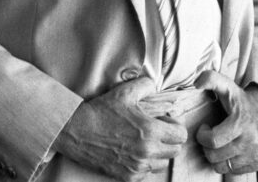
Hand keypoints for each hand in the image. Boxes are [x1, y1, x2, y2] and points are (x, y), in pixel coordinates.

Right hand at [54, 77, 187, 181]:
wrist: (76, 131)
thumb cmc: (100, 111)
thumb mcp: (123, 92)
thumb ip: (145, 85)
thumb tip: (155, 85)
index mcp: (151, 130)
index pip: (181, 135)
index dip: (175, 127)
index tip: (165, 123)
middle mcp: (148, 151)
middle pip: (175, 151)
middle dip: (168, 141)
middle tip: (155, 133)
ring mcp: (138, 166)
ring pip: (161, 163)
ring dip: (156, 154)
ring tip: (142, 143)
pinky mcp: (128, 176)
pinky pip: (146, 173)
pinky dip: (142, 164)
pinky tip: (131, 153)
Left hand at [194, 70, 257, 175]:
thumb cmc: (239, 100)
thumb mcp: (225, 85)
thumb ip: (210, 79)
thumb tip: (197, 83)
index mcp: (241, 123)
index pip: (213, 141)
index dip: (203, 135)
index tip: (205, 128)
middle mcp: (252, 141)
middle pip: (215, 156)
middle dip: (207, 146)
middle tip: (211, 136)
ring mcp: (256, 154)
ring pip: (222, 166)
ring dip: (216, 156)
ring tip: (219, 143)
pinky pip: (233, 171)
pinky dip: (227, 162)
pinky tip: (229, 149)